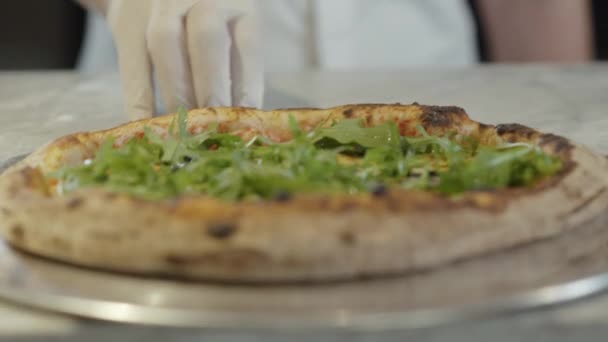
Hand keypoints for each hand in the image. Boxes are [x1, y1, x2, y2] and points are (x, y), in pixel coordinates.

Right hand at [78, 0, 262, 119]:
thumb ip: (235, 68)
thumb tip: (237, 123)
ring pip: (166, 44)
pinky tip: (148, 125)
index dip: (247, 87)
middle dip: (211, 88)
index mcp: (238, 6)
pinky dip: (139, 98)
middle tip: (212, 129)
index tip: (243, 124)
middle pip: (207, 38)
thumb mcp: (230, 35)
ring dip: (176, 93)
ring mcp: (162, 6)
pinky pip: (132, 62)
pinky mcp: (128, 22)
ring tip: (183, 131)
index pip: (248, 45)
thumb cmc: (203, 25)